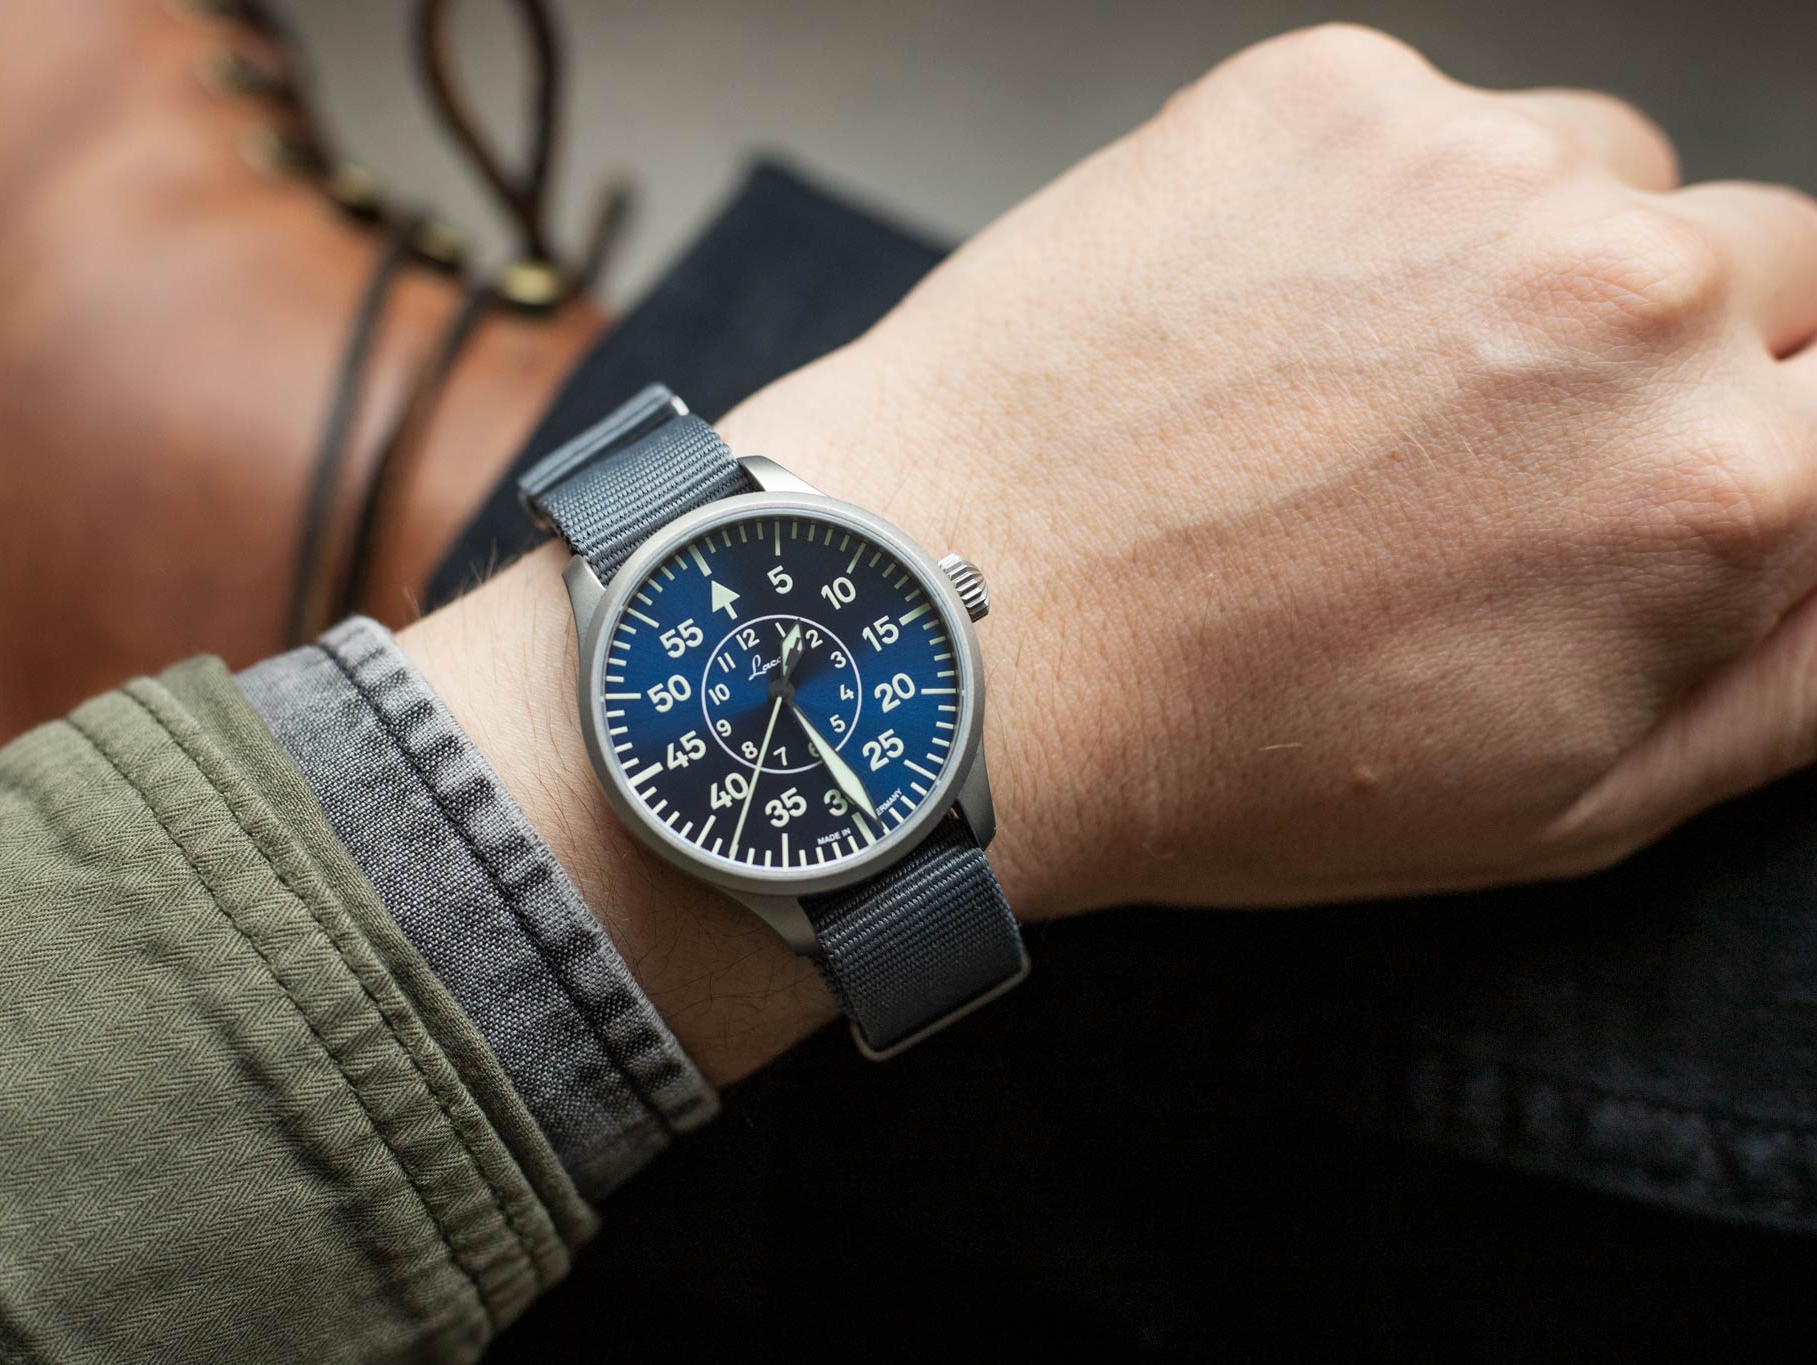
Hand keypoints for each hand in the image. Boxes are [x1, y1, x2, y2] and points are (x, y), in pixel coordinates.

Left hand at [720, 24, 1816, 911]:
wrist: (952, 632)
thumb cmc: (1225, 747)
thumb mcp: (1556, 805)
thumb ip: (1788, 683)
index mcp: (1718, 489)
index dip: (1778, 448)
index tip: (1675, 475)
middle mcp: (1624, 296)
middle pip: (1766, 274)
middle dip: (1672, 363)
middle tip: (1491, 463)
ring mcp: (1468, 170)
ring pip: (1611, 182)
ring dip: (1537, 269)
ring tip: (1363, 400)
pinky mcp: (1327, 97)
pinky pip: (1446, 125)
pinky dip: (1391, 209)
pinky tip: (1271, 329)